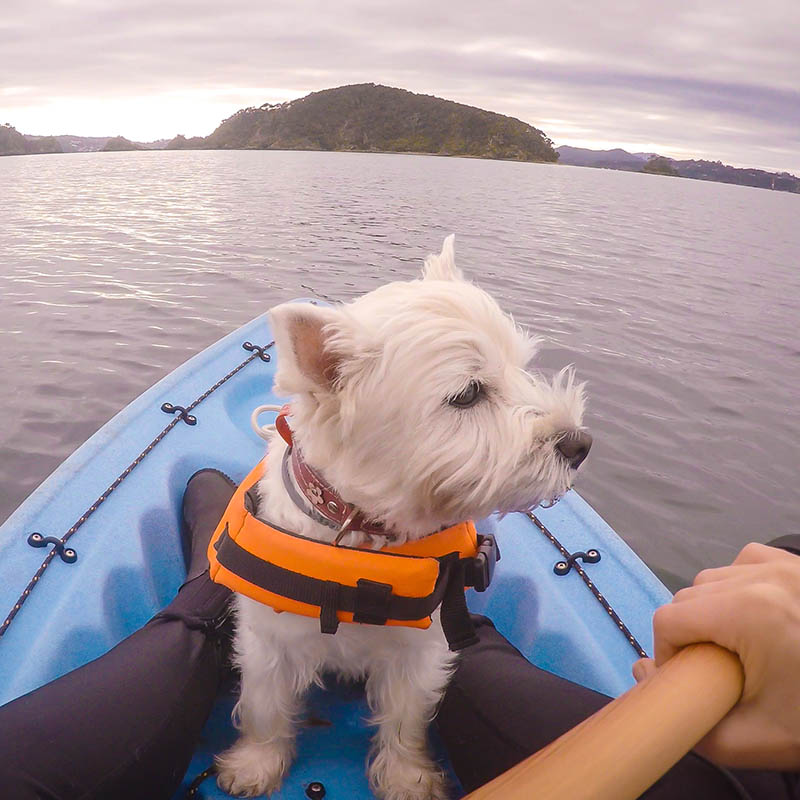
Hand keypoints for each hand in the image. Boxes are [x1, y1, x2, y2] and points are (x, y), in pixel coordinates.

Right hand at [632, 542, 799, 769]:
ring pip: (711, 579)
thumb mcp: (749, 740)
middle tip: (715, 668)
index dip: (668, 653)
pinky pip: (741, 564)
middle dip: (690, 634)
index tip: (690, 677)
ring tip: (736, 644)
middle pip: (687, 598)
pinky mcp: (794, 561)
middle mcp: (763, 578)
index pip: (668, 620)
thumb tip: (642, 673)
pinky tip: (752, 615)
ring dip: (711, 610)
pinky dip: (736, 586)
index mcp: (749, 614)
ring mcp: (782, 565)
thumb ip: (685, 716)